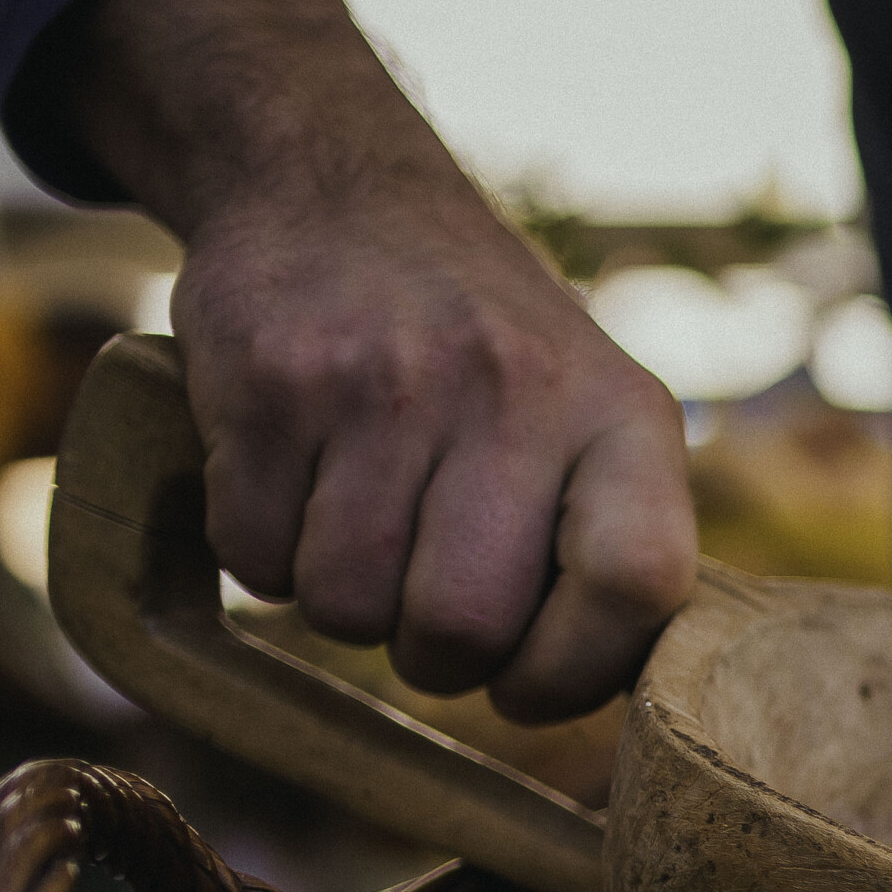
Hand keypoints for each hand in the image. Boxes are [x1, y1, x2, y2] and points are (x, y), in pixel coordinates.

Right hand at [73, 0, 694, 723]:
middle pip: (464, 628)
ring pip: (346, 609)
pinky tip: (299, 489)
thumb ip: (620, 551)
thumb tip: (605, 699)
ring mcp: (383, 381)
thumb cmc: (494, 362)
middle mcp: (513, 390)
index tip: (530, 681)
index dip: (573, 673)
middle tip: (430, 612)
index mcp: (623, 417)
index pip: (636, 584)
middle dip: (438, 659)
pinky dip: (267, 557)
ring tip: (369, 531)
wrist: (342, 192)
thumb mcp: (599, 421)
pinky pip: (255, 561)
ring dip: (348, 608)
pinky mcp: (266, 383)